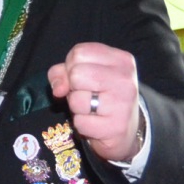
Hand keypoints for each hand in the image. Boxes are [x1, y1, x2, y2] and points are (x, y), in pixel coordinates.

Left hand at [47, 42, 142, 160]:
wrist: (125, 131)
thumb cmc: (101, 97)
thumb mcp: (86, 76)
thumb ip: (64, 72)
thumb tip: (58, 88)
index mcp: (121, 60)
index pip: (79, 52)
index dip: (71, 67)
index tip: (83, 79)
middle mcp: (125, 79)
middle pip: (76, 74)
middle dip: (73, 87)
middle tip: (87, 95)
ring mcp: (123, 103)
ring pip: (76, 99)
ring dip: (77, 107)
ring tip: (92, 109)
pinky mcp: (116, 127)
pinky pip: (80, 122)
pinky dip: (81, 125)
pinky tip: (96, 123)